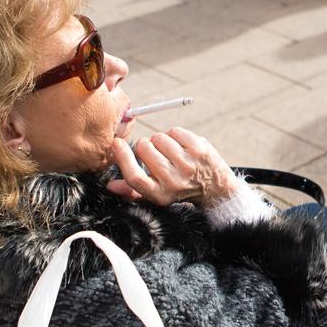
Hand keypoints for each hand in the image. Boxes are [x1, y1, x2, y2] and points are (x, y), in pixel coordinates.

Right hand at [107, 128, 236, 206]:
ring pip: (159, 137)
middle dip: (145, 145)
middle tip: (154, 153)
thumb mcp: (157, 194)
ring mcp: (188, 164)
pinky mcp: (199, 149)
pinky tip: (181, 146)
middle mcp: (174, 181)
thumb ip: (133, 190)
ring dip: (160, 140)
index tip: (117, 143)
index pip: (134, 176)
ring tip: (170, 152)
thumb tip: (110, 185)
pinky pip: (174, 131)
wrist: (215, 188)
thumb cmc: (179, 189)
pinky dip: (174, 135)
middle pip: (144, 149)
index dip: (122, 157)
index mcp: (159, 194)